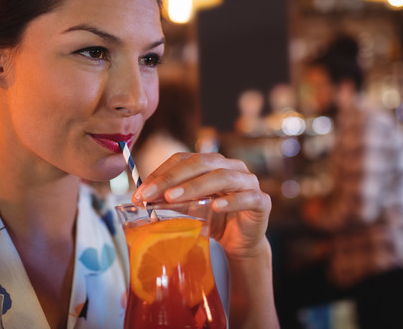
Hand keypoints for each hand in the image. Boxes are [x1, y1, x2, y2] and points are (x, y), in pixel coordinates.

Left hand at [133, 152, 271, 258]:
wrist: (240, 243)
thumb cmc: (214, 220)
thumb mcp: (189, 208)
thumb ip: (172, 199)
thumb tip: (141, 197)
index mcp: (213, 164)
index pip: (185, 159)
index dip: (163, 171)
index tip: (141, 190)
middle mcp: (232, 167)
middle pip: (202, 163)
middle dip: (173, 177)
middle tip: (151, 193)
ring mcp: (249, 183)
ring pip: (223, 177)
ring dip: (196, 186)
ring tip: (173, 198)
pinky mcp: (261, 202)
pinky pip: (248, 197)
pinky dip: (231, 201)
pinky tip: (215, 207)